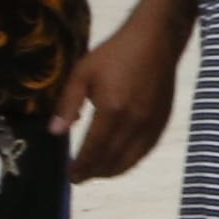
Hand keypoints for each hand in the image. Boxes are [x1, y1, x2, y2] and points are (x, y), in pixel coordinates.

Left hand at [57, 11, 180, 180]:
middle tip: (79, 177)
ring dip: (113, 170)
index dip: (81, 166)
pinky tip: (119, 161)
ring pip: (132, 159)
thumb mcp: (82, 74)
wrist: (155, 41)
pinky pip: (146, 150)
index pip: (94, 149)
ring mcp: (152, 123)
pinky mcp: (163, 121)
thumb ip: (67, 105)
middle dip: (94, 172)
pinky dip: (131, 161)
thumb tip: (55, 132)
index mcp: (112, 111)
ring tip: (96, 172)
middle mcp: (134, 122)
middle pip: (113, 159)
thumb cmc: (114, 54)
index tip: (70, 176)